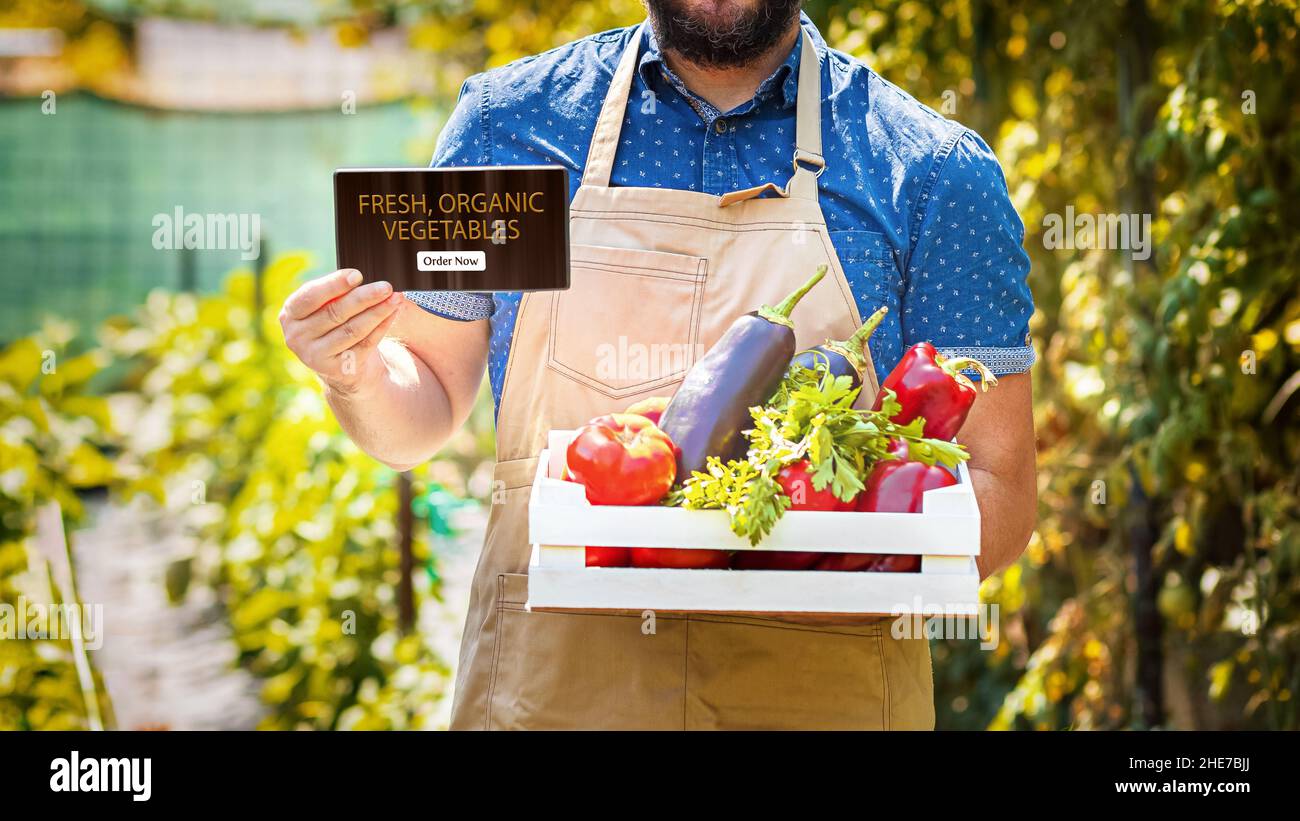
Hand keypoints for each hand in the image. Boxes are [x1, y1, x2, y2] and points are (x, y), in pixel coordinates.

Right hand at [279, 269, 403, 396]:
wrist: (337, 364)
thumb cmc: (331, 325)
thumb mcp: (323, 308)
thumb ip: (334, 294)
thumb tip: (357, 280)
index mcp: (290, 314)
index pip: (311, 296)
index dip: (334, 285)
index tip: (357, 275)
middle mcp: (298, 336)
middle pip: (335, 313)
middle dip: (364, 298)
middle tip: (385, 287)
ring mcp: (315, 356)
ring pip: (352, 330)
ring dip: (377, 312)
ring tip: (395, 298)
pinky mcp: (337, 369)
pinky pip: (365, 344)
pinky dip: (381, 327)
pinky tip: (392, 314)